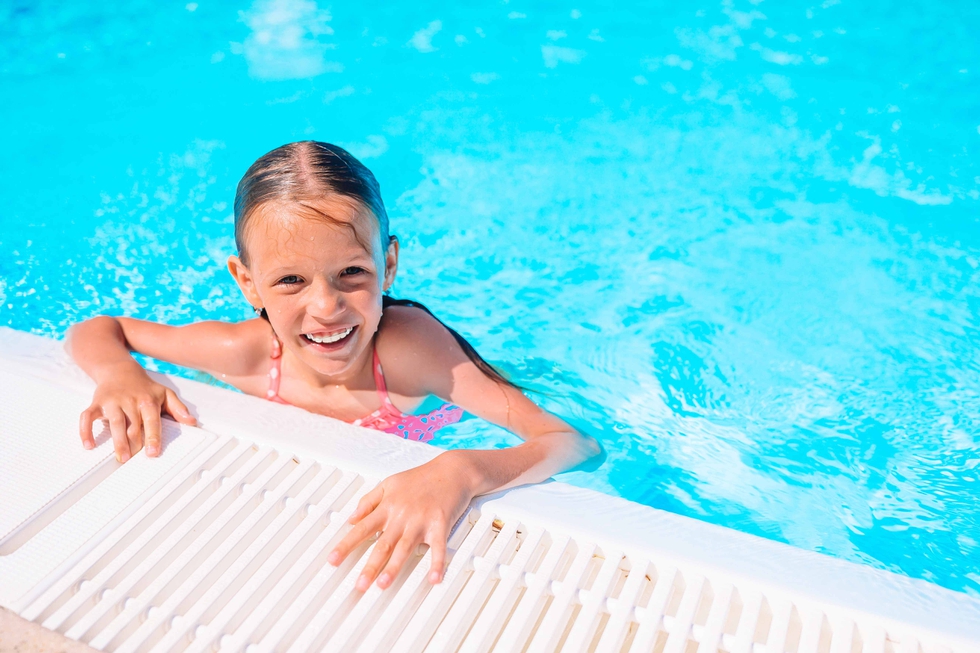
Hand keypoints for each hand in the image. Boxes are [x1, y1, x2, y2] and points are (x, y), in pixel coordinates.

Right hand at [79, 367, 196, 460]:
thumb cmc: (144, 387)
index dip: (153, 437)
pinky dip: (85, 431)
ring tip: (121, 458)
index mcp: (148, 401)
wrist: (120, 370)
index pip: (152, 421)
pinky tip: (89, 445)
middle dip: (134, 444)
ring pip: (114, 423)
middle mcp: (130, 401)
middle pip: (132, 426)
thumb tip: (192, 422)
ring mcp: (112, 402)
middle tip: (135, 461)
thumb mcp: (165, 394)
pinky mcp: (97, 403)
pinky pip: (87, 417)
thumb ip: (178, 409)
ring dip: (117, 442)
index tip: (153, 452)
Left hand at [327, 451, 475, 590]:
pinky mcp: (440, 524)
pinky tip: (434, 578)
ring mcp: (421, 520)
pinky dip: (437, 563)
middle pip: (383, 544)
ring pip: (405, 548)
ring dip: (394, 567)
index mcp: (388, 506)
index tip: (333, 560)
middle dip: (370, 566)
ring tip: (383, 584)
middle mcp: (402, 515)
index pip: (362, 528)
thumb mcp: (389, 483)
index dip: (346, 545)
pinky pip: (438, 548)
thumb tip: (352, 518)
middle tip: (360, 584)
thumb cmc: (421, 478)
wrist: (452, 470)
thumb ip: (369, 501)